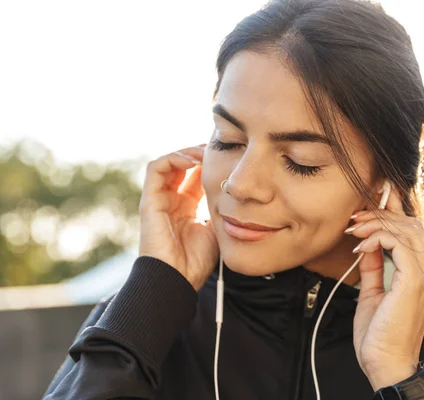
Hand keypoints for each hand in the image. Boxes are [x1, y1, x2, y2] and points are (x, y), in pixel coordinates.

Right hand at [138, 145, 218, 290]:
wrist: (178, 278)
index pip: (197, 176)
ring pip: (169, 162)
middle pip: (184, 166)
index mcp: (188, 207)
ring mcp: (159, 199)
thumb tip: (237, 193)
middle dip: (201, 154)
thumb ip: (221, 209)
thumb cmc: (197, 261)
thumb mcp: (217, 228)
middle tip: (218, 149)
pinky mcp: (150, 200)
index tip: (230, 157)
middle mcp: (172, 200)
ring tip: (205, 152)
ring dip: (187, 152)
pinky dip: (173, 158)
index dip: (211, 164)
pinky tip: (192, 160)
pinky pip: (156, 168)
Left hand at [348, 187, 423, 389]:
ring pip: (405, 229)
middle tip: (354, 219)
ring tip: (353, 230)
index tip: (362, 213)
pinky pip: (397, 243)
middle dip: (379, 216)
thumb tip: (366, 244)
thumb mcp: (372, 293)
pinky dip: (376, 238)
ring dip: (375, 224)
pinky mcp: (414, 280)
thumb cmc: (379, 335)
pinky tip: (359, 246)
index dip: (390, 215)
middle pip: (411, 225)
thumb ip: (373, 268)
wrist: (386, 364)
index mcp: (423, 274)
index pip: (413, 232)